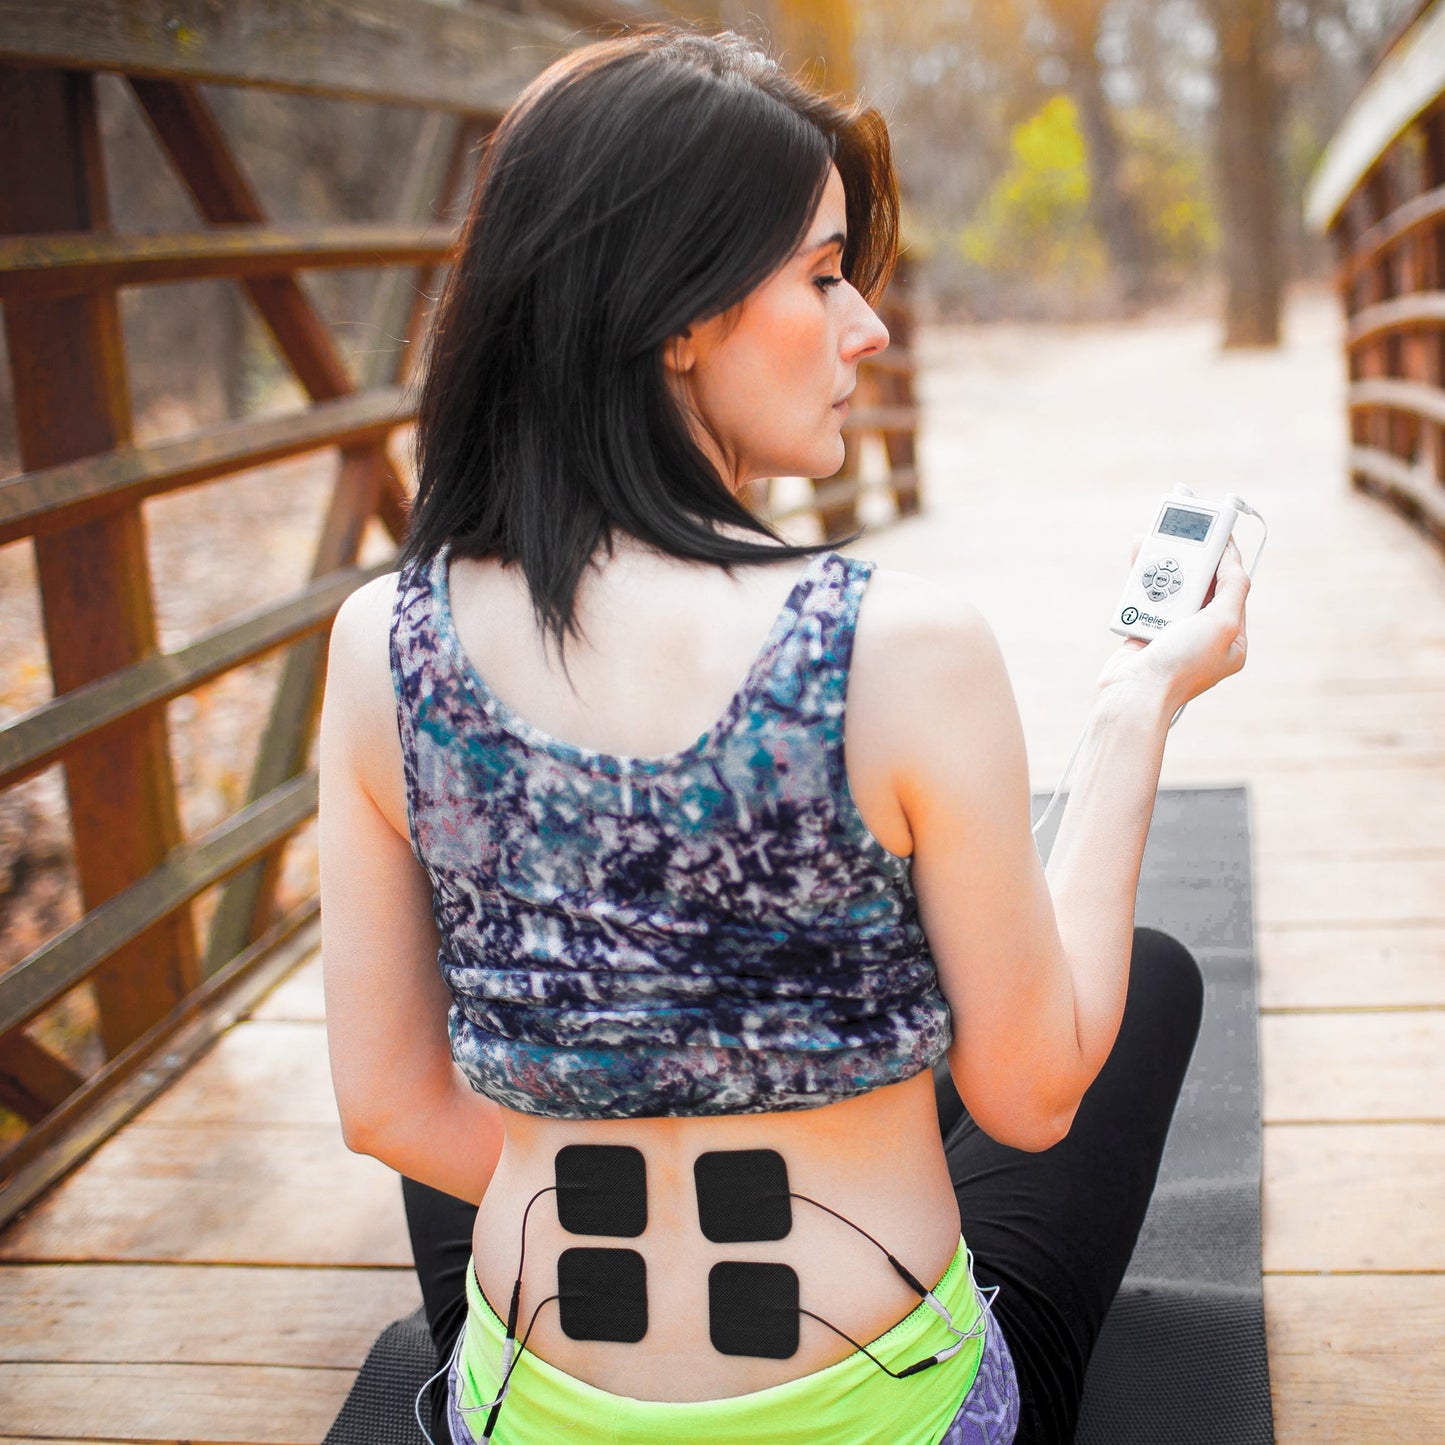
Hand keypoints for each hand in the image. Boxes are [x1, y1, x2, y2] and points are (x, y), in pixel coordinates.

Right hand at [1095, 538, 1248, 708]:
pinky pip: (1148, 599)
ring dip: (1162, 569)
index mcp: (1232, 638)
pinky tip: (1137, 566)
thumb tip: (1231, 560)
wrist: (1134, 694)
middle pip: (1201, 584)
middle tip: (1182, 537)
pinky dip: (1142, 583)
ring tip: (1153, 548)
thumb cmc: (1181, 666)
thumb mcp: (1223, 624)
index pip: (1233, 587)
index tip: (1216, 531)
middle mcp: (1205, 635)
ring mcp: (1175, 634)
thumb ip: (1233, 589)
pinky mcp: (1147, 632)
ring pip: (1171, 589)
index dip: (1226, 557)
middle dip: (1190, 561)